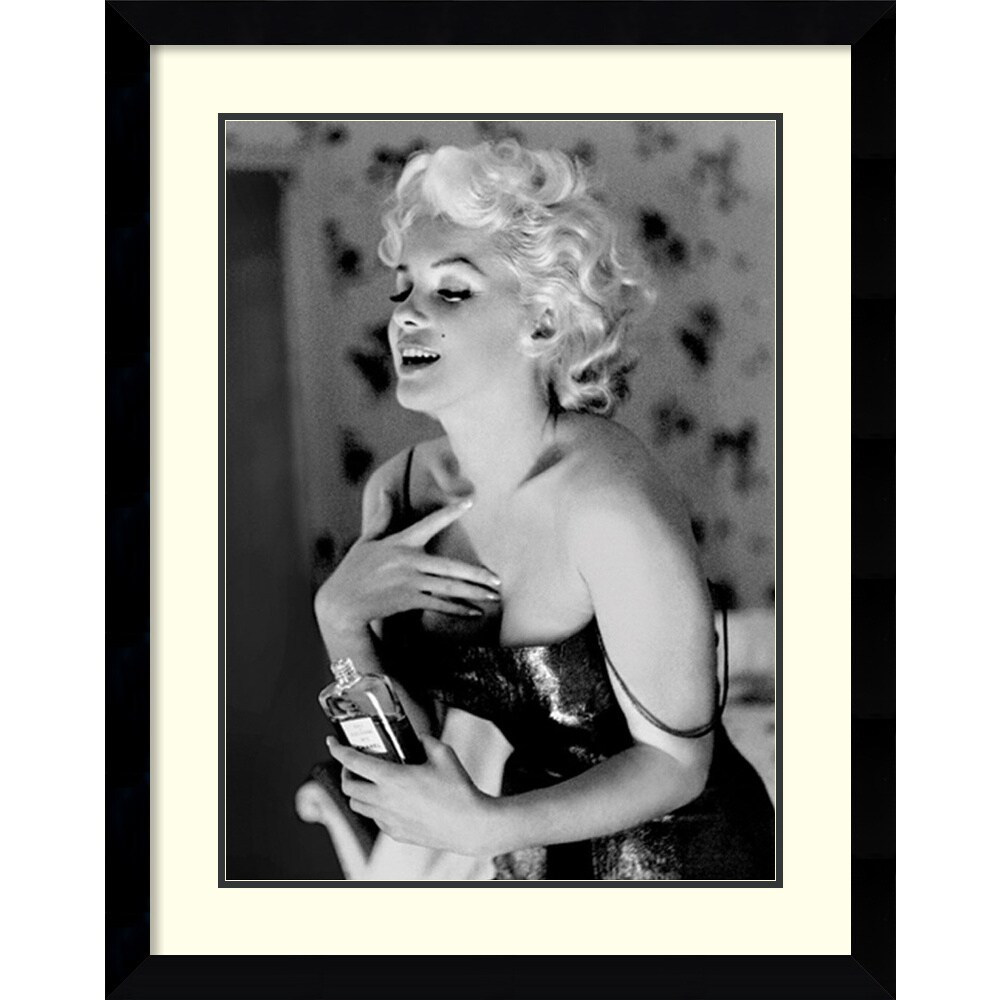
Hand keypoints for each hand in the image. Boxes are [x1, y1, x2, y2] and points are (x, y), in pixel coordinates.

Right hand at [314, 492, 501, 635]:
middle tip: (498, 579)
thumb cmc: (354, 570)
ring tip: (494, 596)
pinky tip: (475, 613)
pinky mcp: (408, 600)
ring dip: (473, 593)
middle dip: (477, 574)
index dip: (451, 512)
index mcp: (400, 542)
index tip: (471, 501)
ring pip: (449, 588)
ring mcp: (410, 582)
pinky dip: (458, 610)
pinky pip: (438, 605)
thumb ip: (382, 517)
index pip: (430, 523)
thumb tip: (385, 490)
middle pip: (450, 566)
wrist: (341, 603)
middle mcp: (408, 561)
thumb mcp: (366, 541)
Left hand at [327, 735, 498, 855]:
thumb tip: (418, 737)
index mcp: (393, 779)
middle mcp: (385, 801)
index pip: (353, 762)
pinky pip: (375, 819)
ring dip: (357, 792)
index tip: (332, 742)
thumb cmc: (458, 791)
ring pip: (358, 806)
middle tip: (353, 764)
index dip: (338, 750)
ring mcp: (388, 820)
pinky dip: (374, 807)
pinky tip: (388, 800)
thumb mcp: (443, 754)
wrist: (469, 825)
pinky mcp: (396, 834)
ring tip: (368, 782)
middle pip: (348, 788)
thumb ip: (425, 741)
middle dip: (345, 773)